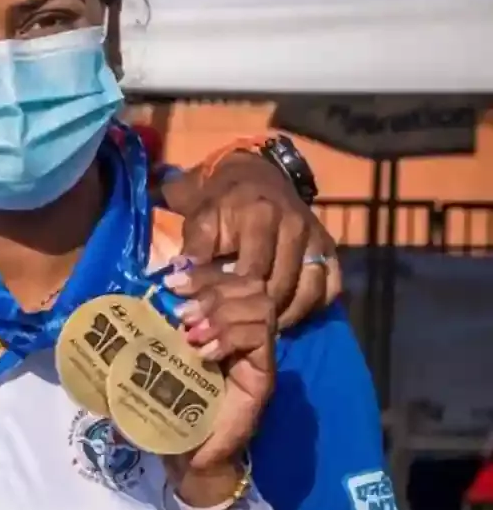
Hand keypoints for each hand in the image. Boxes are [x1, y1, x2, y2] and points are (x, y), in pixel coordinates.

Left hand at [161, 262, 276, 501]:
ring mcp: (256, 351)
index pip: (225, 275)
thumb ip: (148, 326)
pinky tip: (205, 352)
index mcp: (217, 318)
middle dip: (213, 286)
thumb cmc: (166, 404)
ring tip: (191, 334)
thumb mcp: (152, 356)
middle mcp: (243, 329)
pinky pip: (260, 336)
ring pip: (259, 303)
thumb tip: (120, 295)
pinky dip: (231, 335)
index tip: (170, 281)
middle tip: (181, 311)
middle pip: (248, 282)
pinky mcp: (263, 374)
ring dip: (221, 311)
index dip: (201, 271)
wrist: (187, 453)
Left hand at [162, 151, 340, 329]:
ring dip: (287, 315)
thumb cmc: (221, 204)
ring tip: (263, 330)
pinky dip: (311, 307)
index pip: (252, 270)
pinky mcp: (331, 249)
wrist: (253, 177)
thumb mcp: (201, 218)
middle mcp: (295, 226)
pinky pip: (329, 288)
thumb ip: (193, 249)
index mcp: (262, 215)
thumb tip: (177, 278)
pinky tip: (289, 317)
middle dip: (260, 313)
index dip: (234, 297)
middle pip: (281, 284)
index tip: (216, 315)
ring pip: (309, 290)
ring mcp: (317, 238)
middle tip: (238, 332)